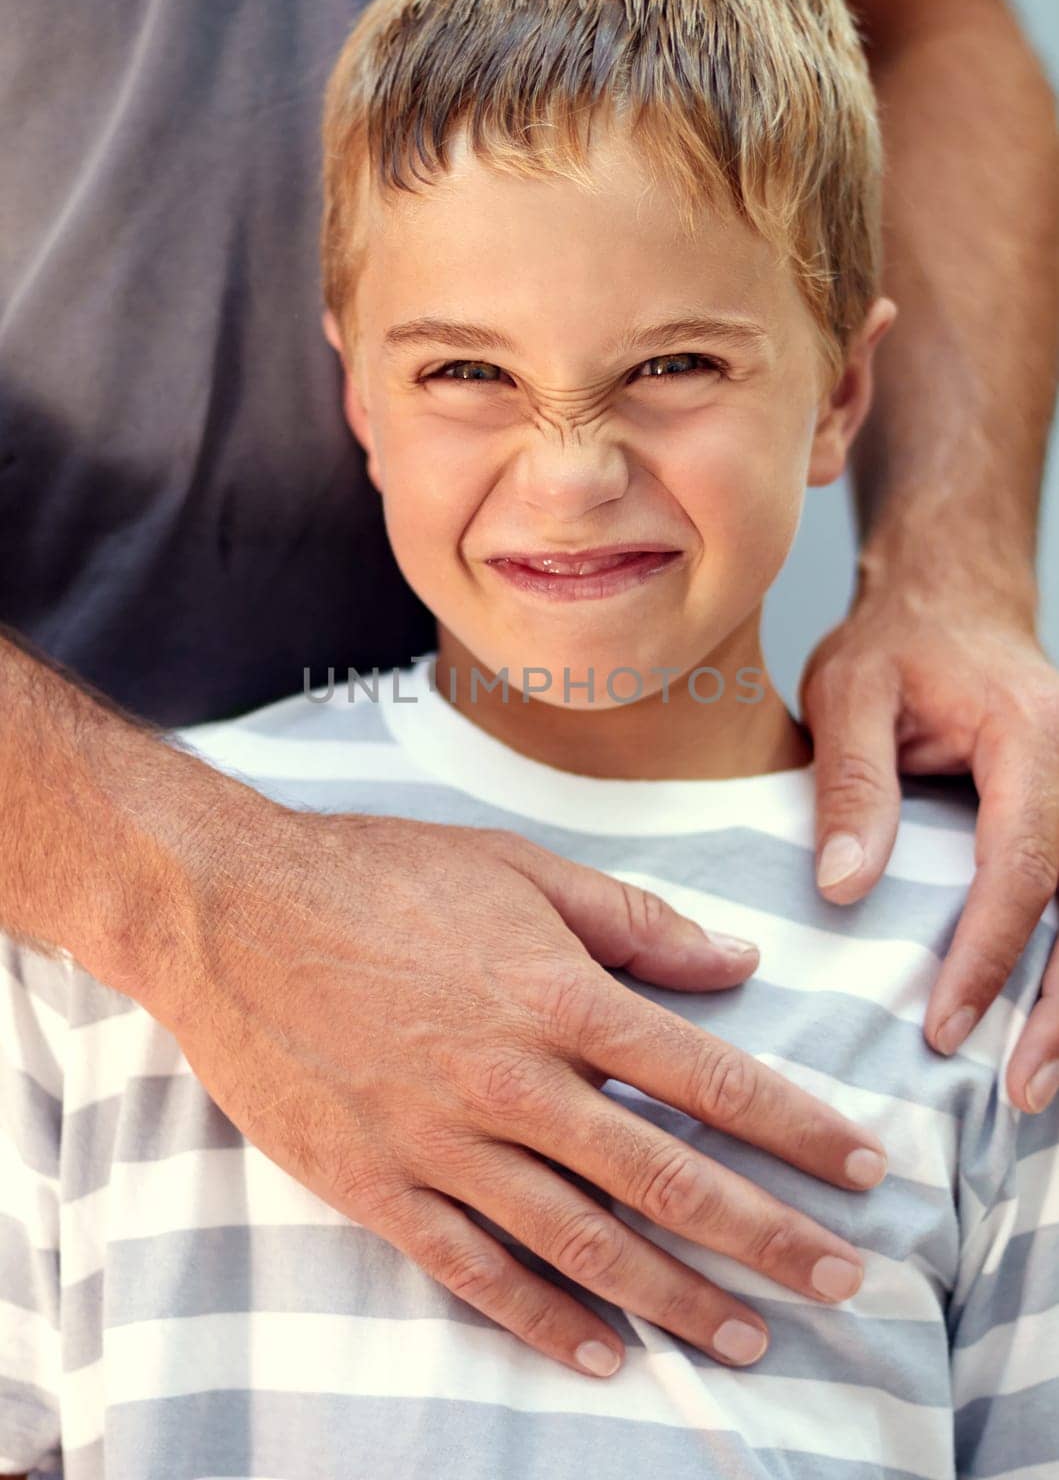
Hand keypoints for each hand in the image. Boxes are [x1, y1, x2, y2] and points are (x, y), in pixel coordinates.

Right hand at [151, 803, 888, 1379]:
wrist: (230, 911)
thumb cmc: (378, 875)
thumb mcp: (517, 868)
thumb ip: (633, 921)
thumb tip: (738, 960)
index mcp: (556, 993)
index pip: (710, 1078)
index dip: (797, 1128)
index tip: (862, 1168)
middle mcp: (512, 1081)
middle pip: (666, 1178)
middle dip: (767, 1235)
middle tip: (844, 1278)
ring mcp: (441, 1142)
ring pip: (583, 1243)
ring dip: (676, 1298)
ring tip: (751, 1336)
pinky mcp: (377, 1185)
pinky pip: (472, 1270)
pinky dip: (540, 1320)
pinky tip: (600, 1355)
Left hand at [800, 582, 1058, 1112]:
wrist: (952, 599)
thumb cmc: (897, 642)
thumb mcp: (848, 690)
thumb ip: (851, 784)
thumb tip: (845, 890)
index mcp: (1030, 736)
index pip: (1024, 861)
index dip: (991, 951)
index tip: (945, 1024)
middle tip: (1019, 1091)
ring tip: (1035, 1087)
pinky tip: (1046, 1027)